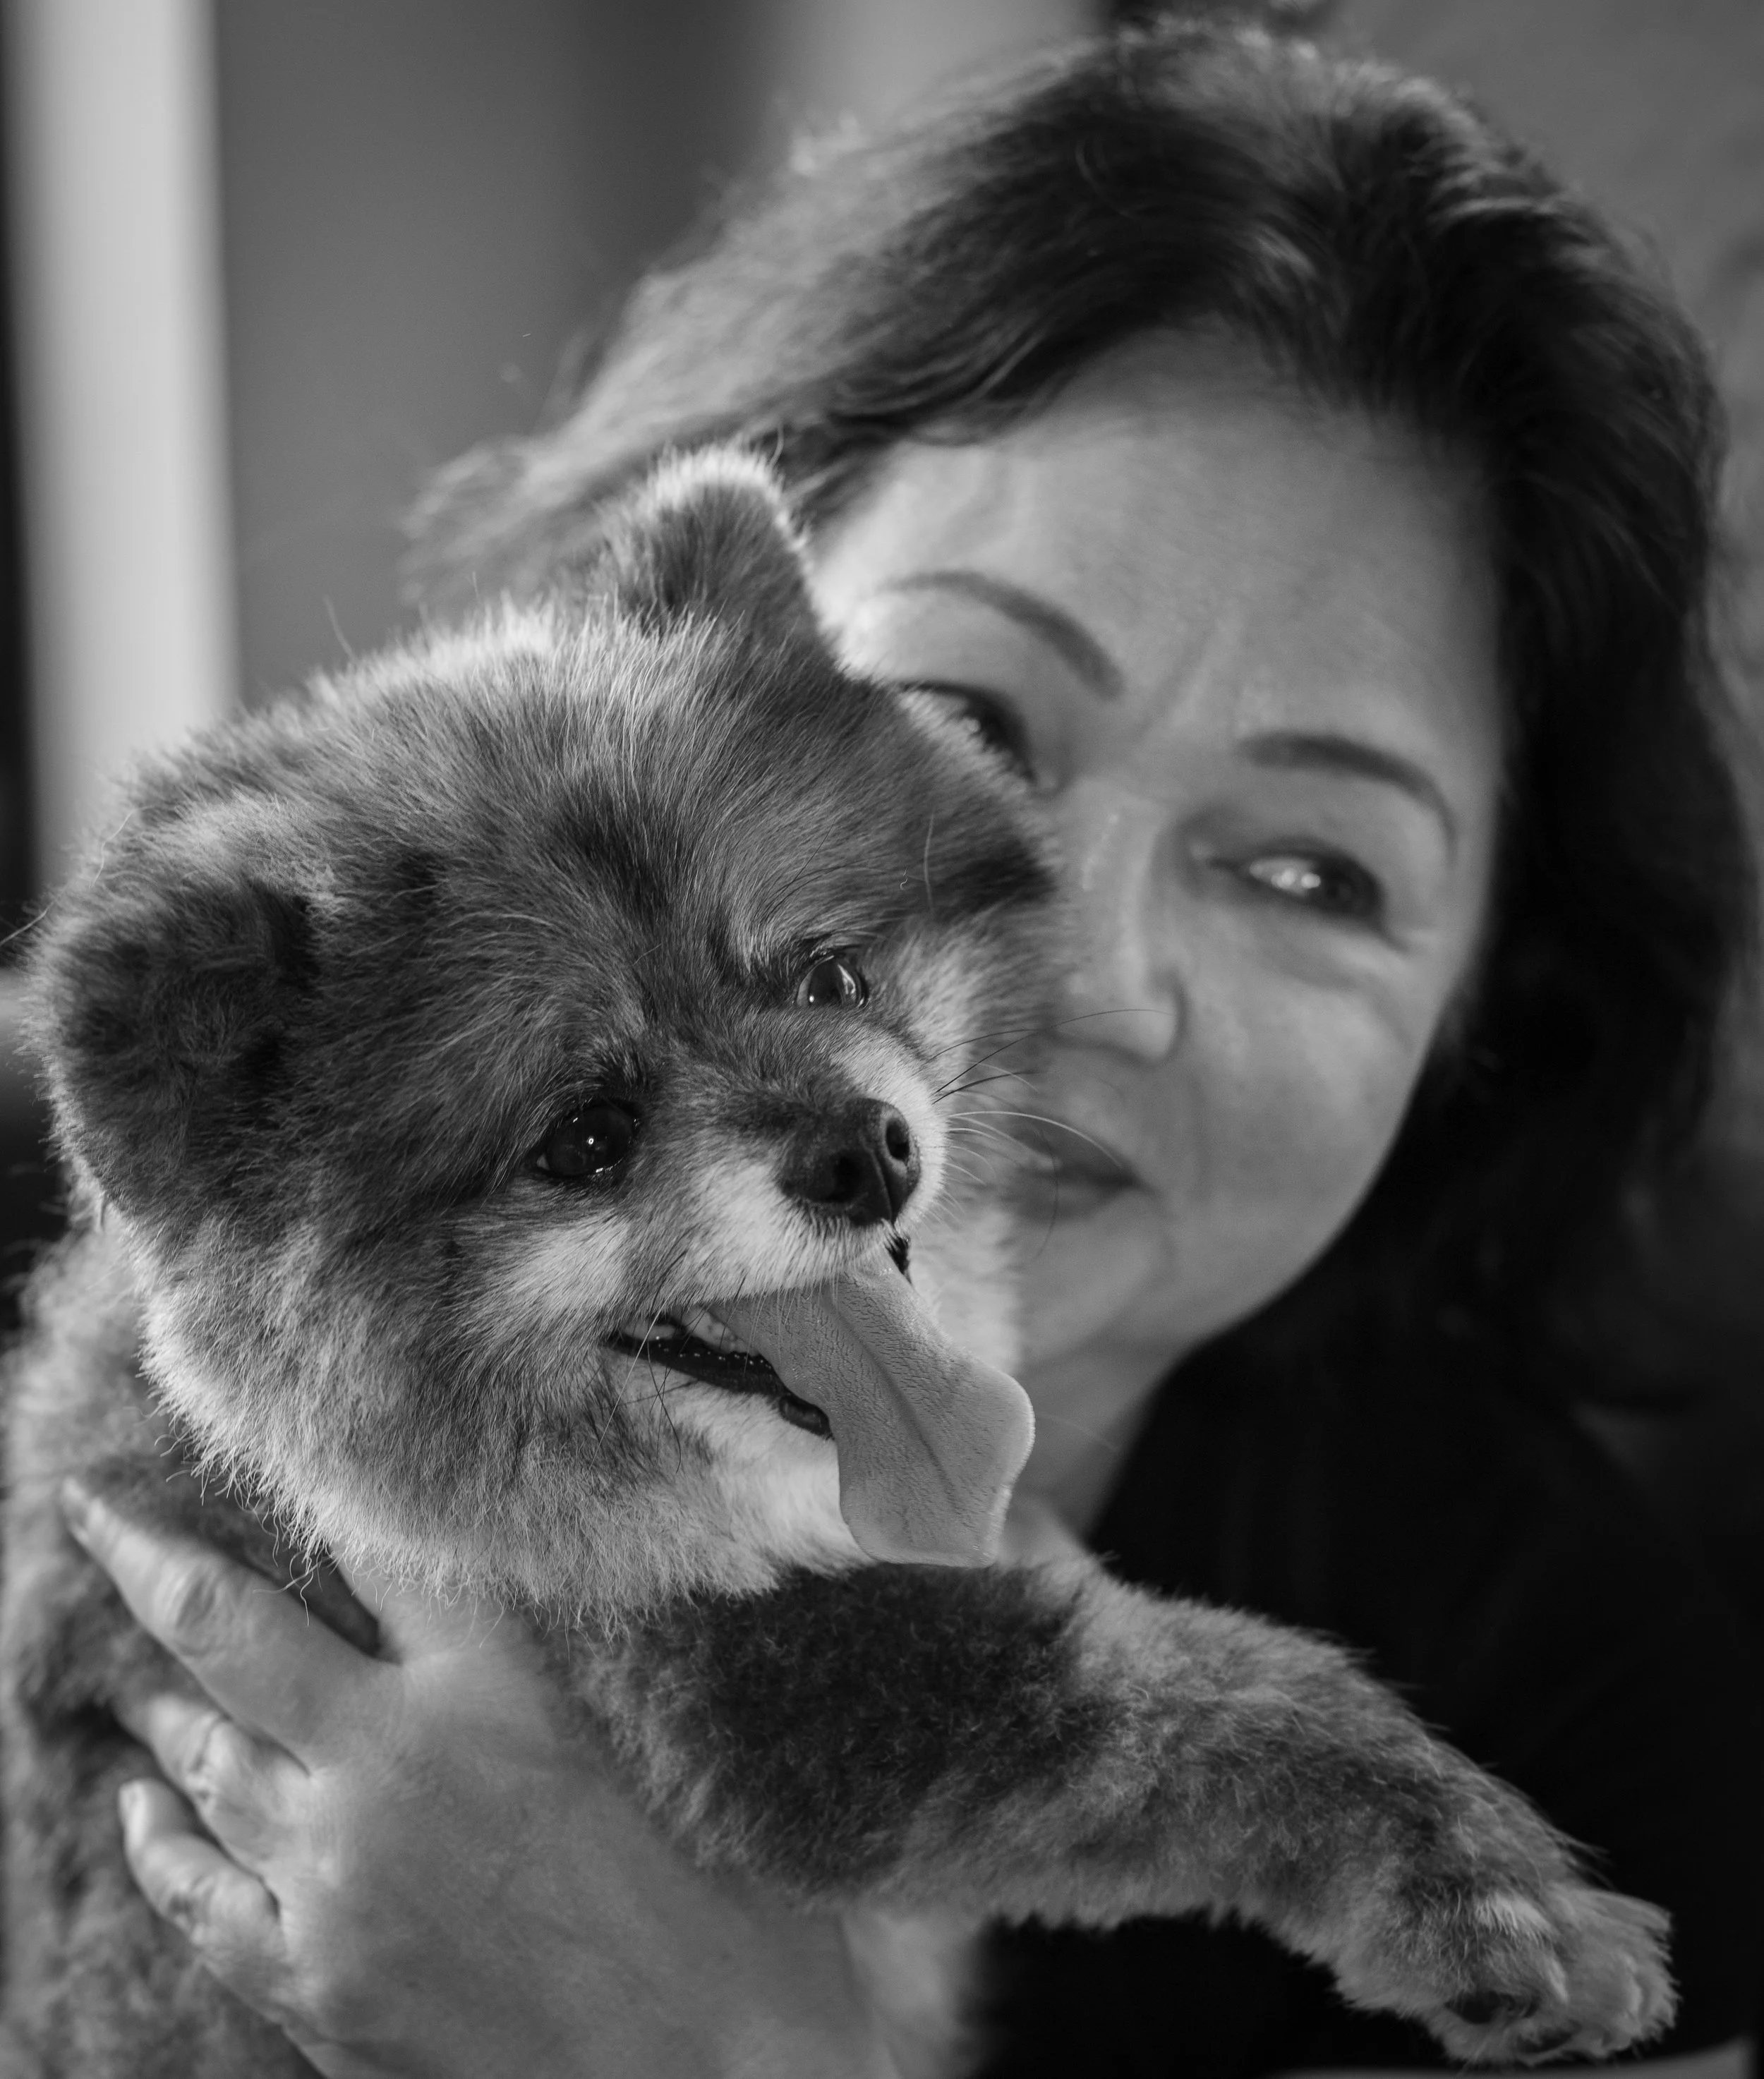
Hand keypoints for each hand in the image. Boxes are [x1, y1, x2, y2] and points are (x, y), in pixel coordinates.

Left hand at [60, 1481, 894, 2078]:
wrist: (692, 2070)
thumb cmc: (692, 1912)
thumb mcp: (618, 1752)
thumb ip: (534, 1679)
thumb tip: (474, 1623)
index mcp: (495, 1683)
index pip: (376, 1546)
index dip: (313, 1484)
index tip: (267, 1450)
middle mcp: (394, 1755)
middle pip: (230, 1627)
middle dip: (146, 1555)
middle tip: (91, 1508)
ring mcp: (333, 1868)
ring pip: (201, 1751)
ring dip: (155, 1699)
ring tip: (121, 1662)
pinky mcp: (306, 1972)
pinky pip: (194, 1887)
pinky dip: (157, 1837)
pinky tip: (139, 1808)